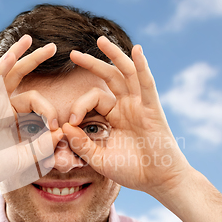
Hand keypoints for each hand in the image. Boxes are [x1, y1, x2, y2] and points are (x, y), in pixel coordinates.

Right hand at [0, 35, 63, 193]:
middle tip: (54, 47)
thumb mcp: (25, 158)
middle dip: (37, 60)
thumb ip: (44, 147)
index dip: (50, 111)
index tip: (57, 128)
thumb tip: (60, 131)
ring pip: (10, 72)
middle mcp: (4, 106)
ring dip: (22, 54)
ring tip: (32, 39)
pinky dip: (4, 65)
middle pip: (23, 77)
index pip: (37, 103)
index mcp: (14, 118)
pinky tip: (14, 52)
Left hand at [64, 36, 191, 198]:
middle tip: (72, 53)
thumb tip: (64, 127)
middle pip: (109, 77)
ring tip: (101, 40)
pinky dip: (142, 67)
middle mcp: (127, 107)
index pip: (93, 99)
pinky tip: (137, 50)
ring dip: (115, 55)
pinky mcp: (152, 109)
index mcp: (115, 117)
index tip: (68, 123)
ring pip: (126, 73)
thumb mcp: (99, 159)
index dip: (78, 106)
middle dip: (92, 63)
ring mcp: (140, 105)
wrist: (158, 181)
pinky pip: (147, 84)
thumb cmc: (131, 171)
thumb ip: (82, 144)